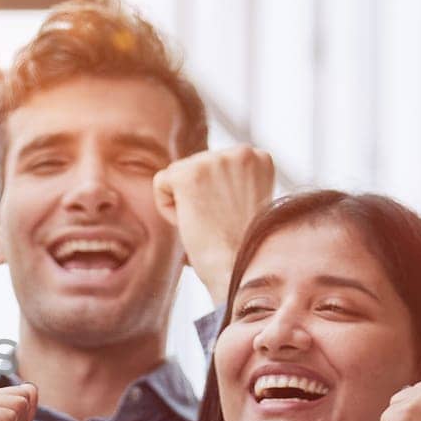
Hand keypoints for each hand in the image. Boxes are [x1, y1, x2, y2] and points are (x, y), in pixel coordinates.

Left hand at [153, 144, 274, 303]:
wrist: (243, 269)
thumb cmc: (244, 247)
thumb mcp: (246, 201)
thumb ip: (231, 179)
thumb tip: (205, 176)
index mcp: (259, 157)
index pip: (216, 166)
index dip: (220, 197)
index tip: (235, 216)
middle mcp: (241, 151)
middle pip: (195, 167)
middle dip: (200, 197)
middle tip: (221, 223)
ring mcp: (214, 160)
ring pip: (177, 176)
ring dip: (187, 204)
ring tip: (211, 224)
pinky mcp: (188, 174)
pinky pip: (161, 184)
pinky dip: (168, 209)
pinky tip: (194, 222)